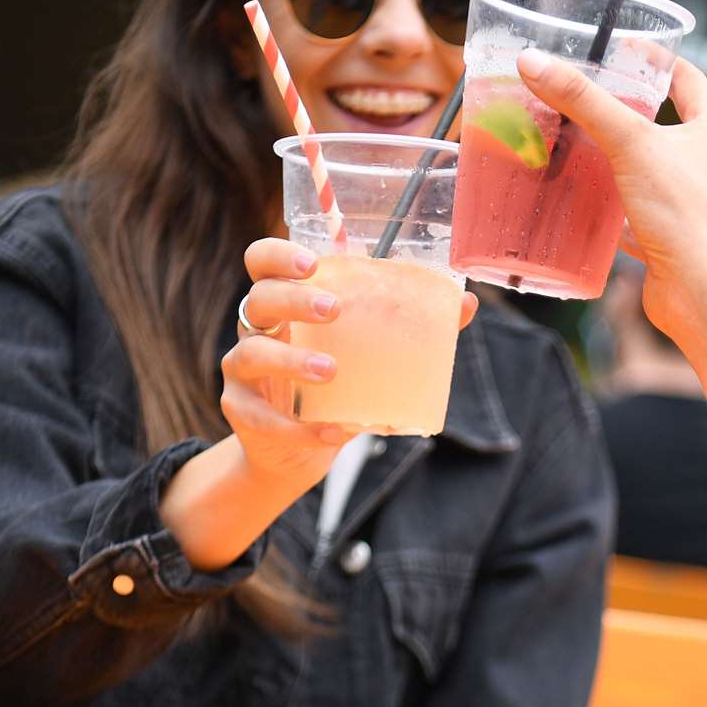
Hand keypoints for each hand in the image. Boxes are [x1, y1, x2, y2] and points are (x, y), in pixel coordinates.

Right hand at [222, 239, 480, 485]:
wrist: (298, 450)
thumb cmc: (335, 386)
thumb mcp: (367, 353)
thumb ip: (411, 326)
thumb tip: (465, 303)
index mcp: (284, 302)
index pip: (262, 262)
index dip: (279, 255)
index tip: (313, 263)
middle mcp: (256, 329)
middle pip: (258, 299)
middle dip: (294, 300)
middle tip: (334, 309)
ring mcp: (243, 370)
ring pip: (252, 354)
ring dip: (292, 360)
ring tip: (331, 370)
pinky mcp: (241, 412)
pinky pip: (263, 416)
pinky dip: (299, 425)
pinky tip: (333, 431)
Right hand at [515, 49, 706, 343]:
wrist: (702, 294)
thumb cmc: (687, 217)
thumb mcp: (631, 144)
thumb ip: (584, 101)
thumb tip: (536, 61)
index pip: (686, 78)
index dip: (656, 59)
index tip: (623, 47)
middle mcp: (702, 163)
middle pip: (661, 121)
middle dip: (623, 107)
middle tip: (583, 94)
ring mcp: (683, 200)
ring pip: (642, 167)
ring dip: (610, 155)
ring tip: (569, 140)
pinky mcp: (663, 234)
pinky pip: (629, 210)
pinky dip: (604, 203)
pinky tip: (575, 198)